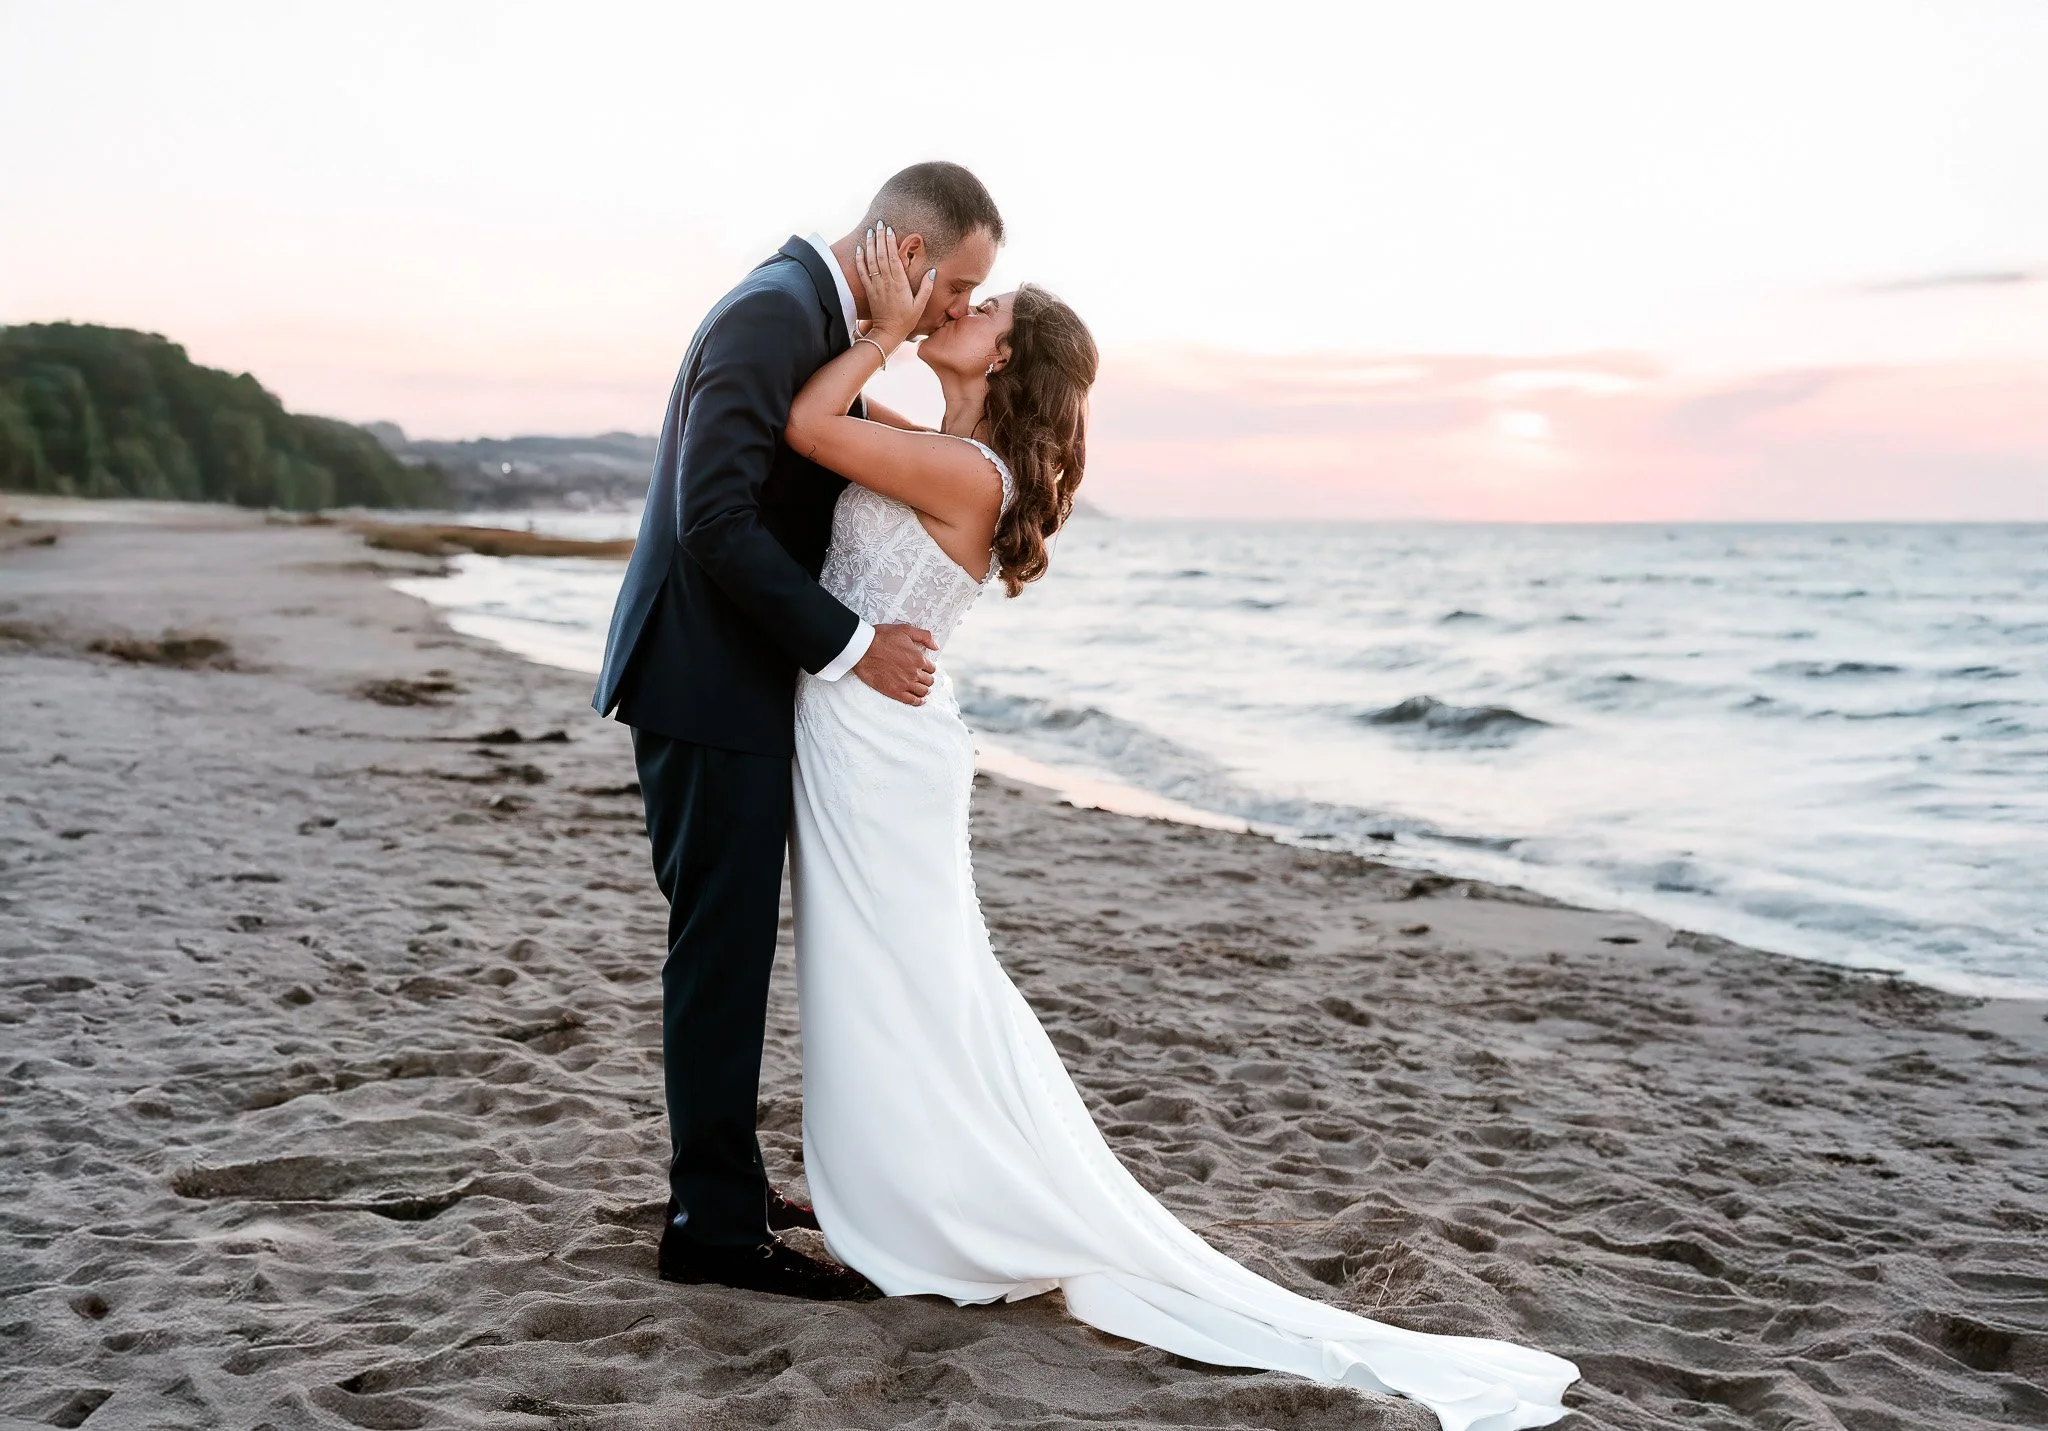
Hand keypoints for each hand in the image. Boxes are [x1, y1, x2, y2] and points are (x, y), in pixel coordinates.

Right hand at [852, 623, 937, 705]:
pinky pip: (912, 701)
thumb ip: (924, 636)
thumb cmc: (881, 637)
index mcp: (918, 658)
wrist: (862, 649)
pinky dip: (918, 701)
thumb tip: (936, 646)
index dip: (928, 667)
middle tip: (923, 678)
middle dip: (927, 679)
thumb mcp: (905, 629)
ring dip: (925, 690)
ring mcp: (905, 684)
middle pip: (929, 681)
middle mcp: (914, 672)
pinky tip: (920, 700)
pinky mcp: (894, 692)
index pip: (931, 668)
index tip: (924, 667)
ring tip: (923, 689)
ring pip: (923, 691)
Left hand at [856, 224, 935, 348]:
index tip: (890, 230)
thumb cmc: (906, 320)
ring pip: (871, 261)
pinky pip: (862, 272)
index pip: (894, 258)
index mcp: (900, 284)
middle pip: (882, 255)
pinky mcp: (869, 291)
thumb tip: (933, 271)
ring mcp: (876, 286)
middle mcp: (887, 282)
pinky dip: (860, 260)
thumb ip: (927, 288)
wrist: (887, 333)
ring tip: (871, 231)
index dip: (891, 243)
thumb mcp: (920, 305)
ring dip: (870, 245)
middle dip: (880, 238)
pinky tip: (860, 249)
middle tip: (880, 223)